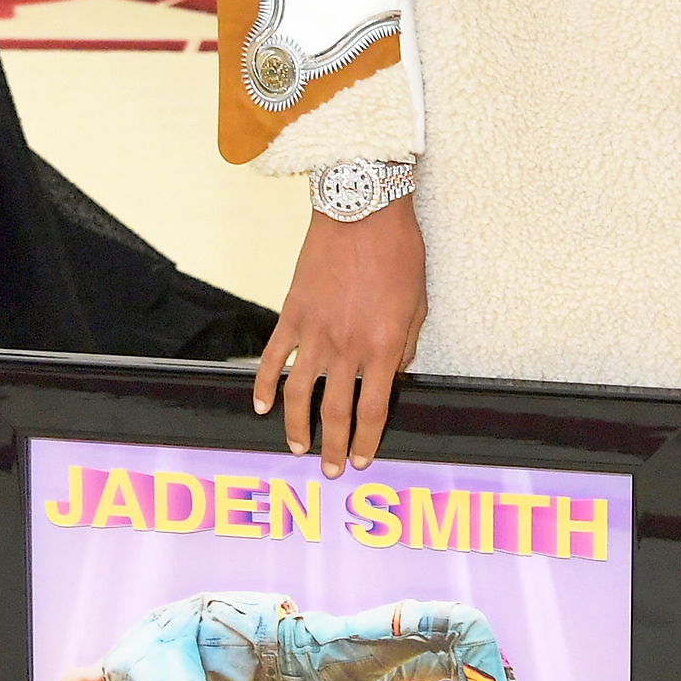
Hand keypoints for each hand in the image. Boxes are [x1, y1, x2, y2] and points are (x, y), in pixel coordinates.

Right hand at [256, 191, 427, 472]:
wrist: (362, 212)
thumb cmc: (397, 252)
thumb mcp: (418, 303)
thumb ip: (405, 344)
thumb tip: (394, 372)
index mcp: (383, 347)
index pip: (373, 410)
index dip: (368, 441)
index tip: (363, 459)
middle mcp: (347, 347)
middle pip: (337, 412)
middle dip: (334, 447)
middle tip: (330, 469)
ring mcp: (315, 333)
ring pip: (300, 394)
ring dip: (296, 426)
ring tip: (296, 447)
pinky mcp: (292, 314)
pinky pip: (274, 358)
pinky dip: (264, 385)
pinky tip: (262, 406)